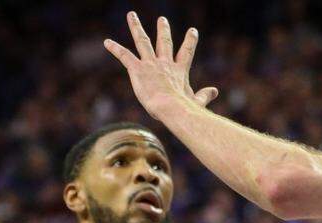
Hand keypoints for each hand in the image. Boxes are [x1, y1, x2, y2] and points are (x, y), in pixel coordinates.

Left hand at [104, 12, 218, 119]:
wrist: (172, 108)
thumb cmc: (185, 109)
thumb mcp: (197, 101)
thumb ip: (205, 95)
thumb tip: (215, 91)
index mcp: (179, 71)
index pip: (186, 52)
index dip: (190, 41)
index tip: (193, 30)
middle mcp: (165, 63)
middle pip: (164, 42)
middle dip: (163, 30)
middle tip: (162, 20)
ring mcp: (151, 64)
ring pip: (142, 41)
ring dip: (136, 27)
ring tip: (131, 15)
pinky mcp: (138, 69)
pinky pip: (125, 55)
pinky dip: (115, 48)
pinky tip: (107, 42)